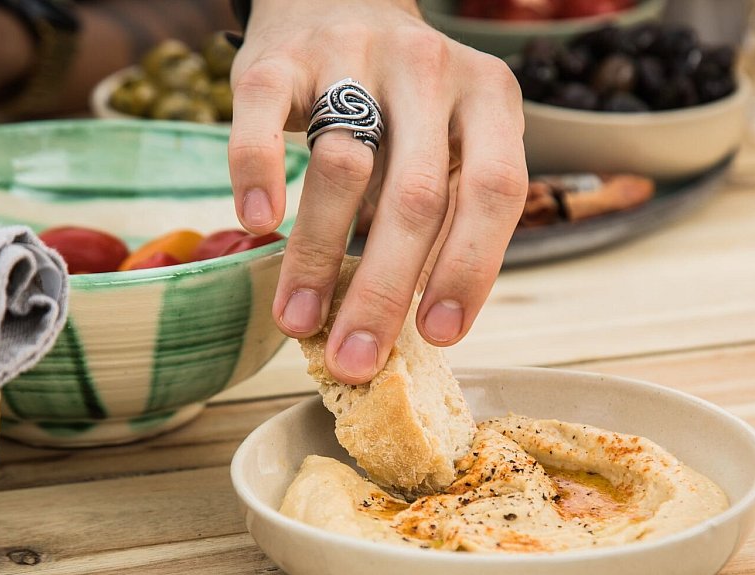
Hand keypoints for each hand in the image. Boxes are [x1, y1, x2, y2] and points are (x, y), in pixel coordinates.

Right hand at [229, 0, 528, 384]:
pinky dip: (258, 173)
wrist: (342, 1)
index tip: (440, 336)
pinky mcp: (282, 57)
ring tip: (298, 320)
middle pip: (416, 195)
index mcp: (490, 98)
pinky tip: (258, 225)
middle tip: (356, 358)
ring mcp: (355, 55)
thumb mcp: (452, 143)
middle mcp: (430, 70)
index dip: (471, 268)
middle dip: (385, 291)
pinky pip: (263, 117)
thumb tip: (423, 326)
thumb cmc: (405, 104)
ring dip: (318, 255)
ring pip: (342, 165)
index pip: (496, 191)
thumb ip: (449, 214)